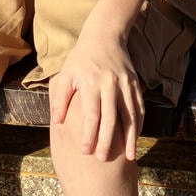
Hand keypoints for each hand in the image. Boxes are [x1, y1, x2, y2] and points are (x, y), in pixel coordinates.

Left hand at [49, 32, 145, 162]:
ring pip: (131, 115)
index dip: (89, 134)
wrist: (104, 36)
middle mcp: (110, 84)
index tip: (85, 151)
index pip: (91, 114)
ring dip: (130, 137)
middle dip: (107, 140)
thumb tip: (56, 122)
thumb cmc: (80, 58)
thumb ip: (60, 98)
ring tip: (128, 156)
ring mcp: (126, 84)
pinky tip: (135, 139)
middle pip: (111, 118)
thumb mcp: (65, 74)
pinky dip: (139, 125)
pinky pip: (139, 108)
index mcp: (91, 83)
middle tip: (103, 159)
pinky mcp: (136, 84)